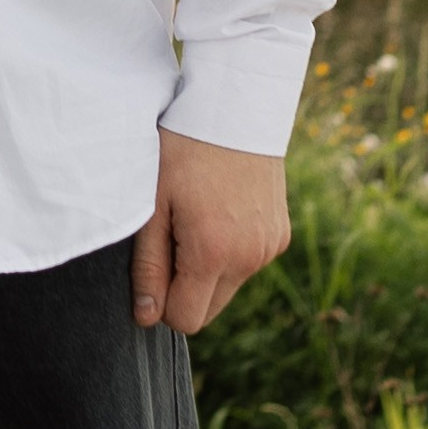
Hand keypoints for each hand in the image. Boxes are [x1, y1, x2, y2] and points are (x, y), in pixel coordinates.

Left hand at [129, 129, 288, 334]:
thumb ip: (149, 265)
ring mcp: (270, 248)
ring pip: (228, 287)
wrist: (235, 109)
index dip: (160, 299)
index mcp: (214, 253)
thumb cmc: (182, 151)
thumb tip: (146, 316)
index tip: (153, 260)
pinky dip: (231, 251)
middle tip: (172, 236)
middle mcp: (250, 258)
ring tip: (196, 217)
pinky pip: (248, 264)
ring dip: (208, 269)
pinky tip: (220, 211)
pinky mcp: (281, 236)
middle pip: (208, 310)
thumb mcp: (153, 204)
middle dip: (184, 288)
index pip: (185, 319)